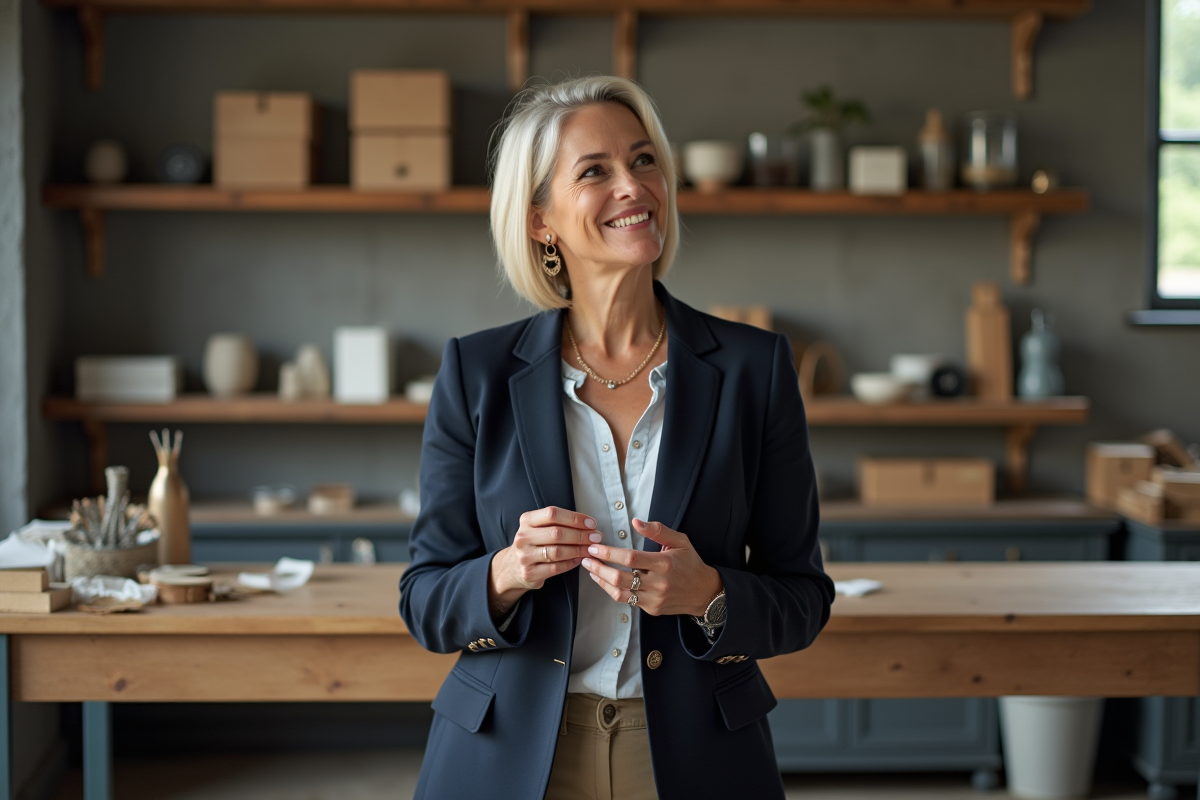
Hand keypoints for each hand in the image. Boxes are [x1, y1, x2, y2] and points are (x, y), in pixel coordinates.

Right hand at [488, 506, 599, 617]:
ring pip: (557, 552)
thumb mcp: (538, 527)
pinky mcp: (529, 573)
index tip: (591, 523)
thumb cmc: (533, 543)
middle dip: (580, 535)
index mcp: (527, 520)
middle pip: (557, 533)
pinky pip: (555, 568)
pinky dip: (571, 563)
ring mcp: (525, 556)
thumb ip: (558, 523)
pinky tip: (579, 560)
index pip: (552, 514)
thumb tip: (589, 526)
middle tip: (596, 537)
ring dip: (578, 550)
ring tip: (590, 549)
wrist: (512, 566)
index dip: (574, 518)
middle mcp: (523, 537)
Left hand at [580, 519, 722, 616]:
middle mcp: (658, 584)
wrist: (704, 592)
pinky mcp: (652, 609)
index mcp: (664, 564)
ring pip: (619, 593)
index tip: (595, 548)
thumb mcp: (680, 541)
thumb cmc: (690, 563)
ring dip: (601, 581)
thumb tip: (636, 522)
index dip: (609, 553)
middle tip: (586, 558)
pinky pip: (626, 601)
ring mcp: (654, 599)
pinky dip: (612, 591)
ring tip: (591, 570)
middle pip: (620, 578)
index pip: (631, 559)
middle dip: (599, 568)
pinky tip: (604, 581)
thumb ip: (658, 530)